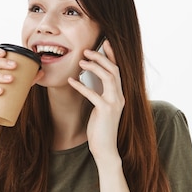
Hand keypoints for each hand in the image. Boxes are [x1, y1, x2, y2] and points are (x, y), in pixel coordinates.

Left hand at [67, 39, 123, 162]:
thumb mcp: (100, 108)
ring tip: (80, 61)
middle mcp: (120, 96)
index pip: (118, 70)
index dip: (112, 55)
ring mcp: (114, 103)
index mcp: (119, 95)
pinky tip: (71, 81)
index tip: (105, 43)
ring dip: (94, 67)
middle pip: (114, 70)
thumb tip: (88, 80)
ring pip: (108, 77)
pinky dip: (81, 86)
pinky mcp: (106, 110)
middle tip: (86, 50)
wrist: (106, 149)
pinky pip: (93, 93)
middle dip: (101, 57)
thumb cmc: (100, 129)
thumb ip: (99, 94)